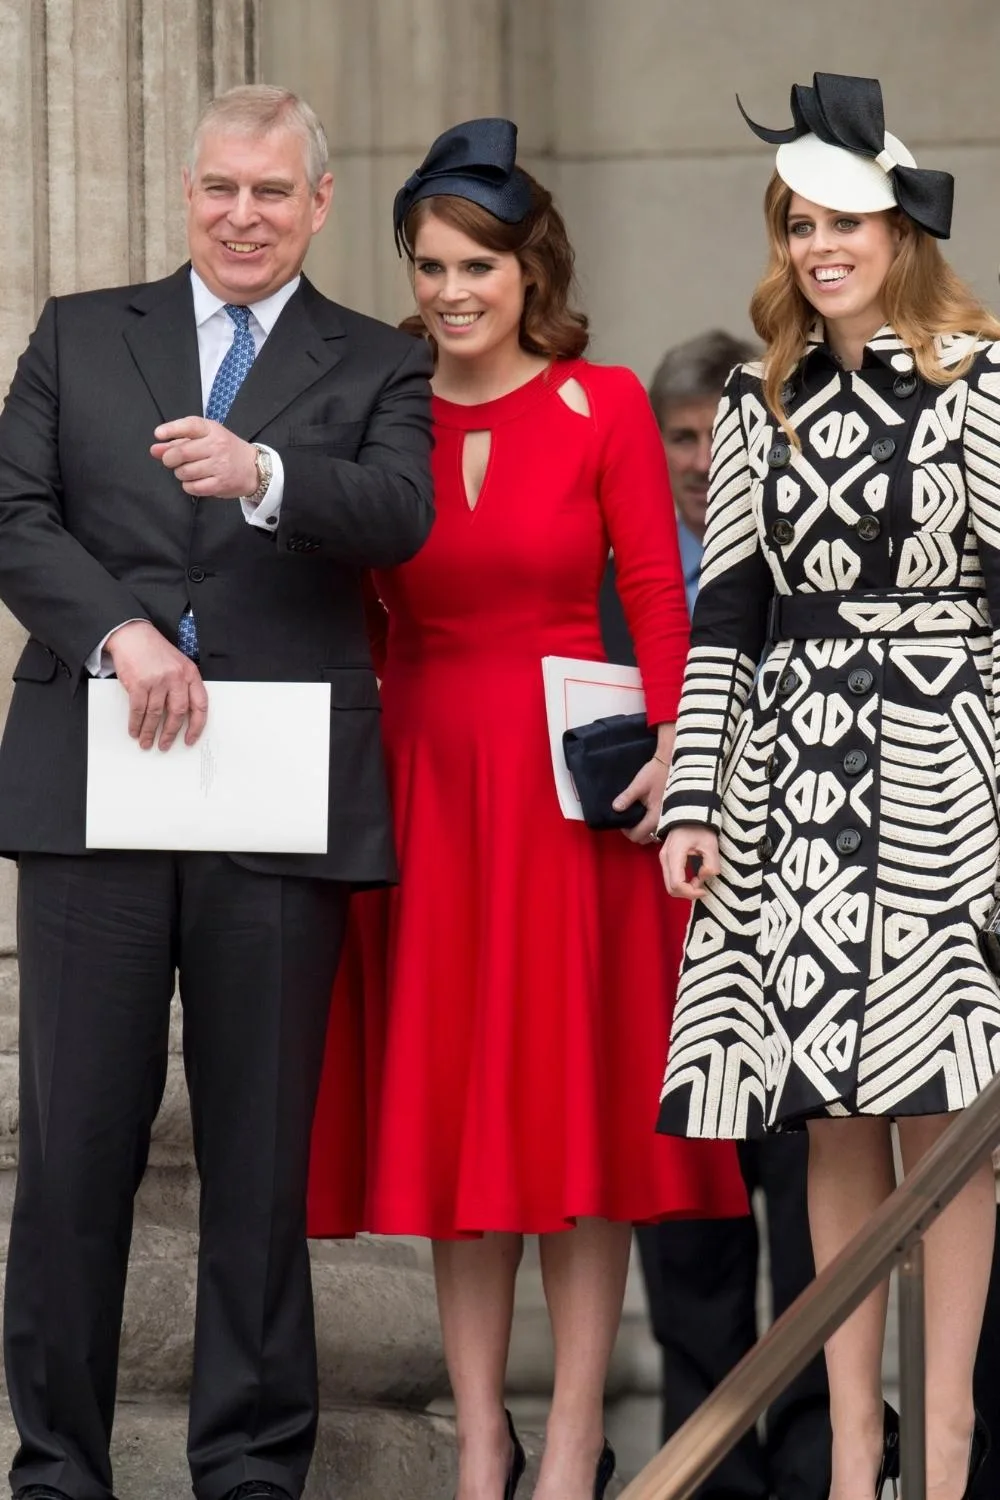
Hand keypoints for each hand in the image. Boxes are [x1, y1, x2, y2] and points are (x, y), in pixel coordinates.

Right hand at [105, 621, 208, 749]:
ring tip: (146, 742)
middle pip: (178, 713)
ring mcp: (157, 680)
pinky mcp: (139, 683)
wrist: (133, 635)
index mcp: (190, 673)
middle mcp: (176, 677)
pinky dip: (136, 723)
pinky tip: (135, 730)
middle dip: (171, 733)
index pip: (200, 705)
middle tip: (165, 744)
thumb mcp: (178, 664)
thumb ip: (183, 686)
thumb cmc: (155, 651)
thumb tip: (182, 716)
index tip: (190, 739)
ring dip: (150, 732)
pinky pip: (138, 710)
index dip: (197, 726)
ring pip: (155, 714)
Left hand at [151, 417, 257, 497]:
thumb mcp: (205, 438)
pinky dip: (188, 485)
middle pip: (182, 452)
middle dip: (169, 458)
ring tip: (188, 470)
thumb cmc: (225, 450)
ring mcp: (220, 466)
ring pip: (184, 472)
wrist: (253, 468)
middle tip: (170, 460)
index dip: (171, 429)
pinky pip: (192, 487)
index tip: (158, 435)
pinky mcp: (220, 484)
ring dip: (180, 473)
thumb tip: (155, 449)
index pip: (190, 425)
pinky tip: (194, 481)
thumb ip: (178, 441)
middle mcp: (217, 446)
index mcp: (212, 430)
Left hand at [614, 755, 669, 844]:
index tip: (622, 820)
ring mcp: (668, 819)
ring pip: (653, 834)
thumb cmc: (656, 772)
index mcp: (654, 817)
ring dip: (643, 830)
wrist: (672, 764)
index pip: (637, 835)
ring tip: (637, 817)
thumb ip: (627, 797)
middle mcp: (663, 821)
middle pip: (645, 838)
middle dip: (634, 832)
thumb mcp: (639, 784)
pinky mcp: (671, 814)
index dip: (626, 831)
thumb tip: (615, 808)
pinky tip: (646, 814)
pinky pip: (659, 827)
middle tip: (629, 820)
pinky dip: (651, 825)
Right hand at [661, 825, 720, 899]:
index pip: (677, 884)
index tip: (705, 890)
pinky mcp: (666, 859)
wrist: (689, 811)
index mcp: (674, 854)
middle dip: (688, 893)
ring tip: (699, 879)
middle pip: (671, 889)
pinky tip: (694, 876)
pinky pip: (671, 878)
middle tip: (703, 887)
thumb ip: (711, 864)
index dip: (691, 893)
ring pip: (670, 885)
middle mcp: (665, 858)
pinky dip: (682, 883)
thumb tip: (704, 877)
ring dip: (685, 888)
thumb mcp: (711, 844)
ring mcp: (663, 859)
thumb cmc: (700, 826)